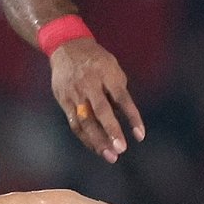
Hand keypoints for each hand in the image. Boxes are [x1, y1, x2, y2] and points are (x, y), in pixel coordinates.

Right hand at [50, 39, 145, 162]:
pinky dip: (85, 137)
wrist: (66, 47)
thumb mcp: (113, 68)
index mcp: (106, 74)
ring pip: (85, 121)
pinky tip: (95, 147)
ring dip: (97, 140)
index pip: (122, 99)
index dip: (131, 117)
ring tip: (109, 155)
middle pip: (101, 112)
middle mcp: (89, 85)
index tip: (140, 135)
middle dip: (111, 132)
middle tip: (121, 150)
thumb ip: (118, 91)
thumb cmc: (96, 60)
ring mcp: (74, 93)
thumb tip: (123, 116)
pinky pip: (74, 123)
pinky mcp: (63, 100)